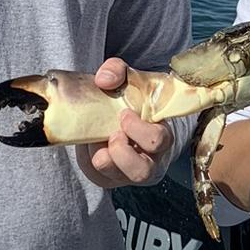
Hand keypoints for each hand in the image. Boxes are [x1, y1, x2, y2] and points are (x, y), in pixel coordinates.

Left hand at [74, 56, 173, 188]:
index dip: (138, 130)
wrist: (117, 115)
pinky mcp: (110, 179)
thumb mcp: (127, 80)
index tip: (124, 114)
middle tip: (112, 134)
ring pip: (117, 179)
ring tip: (98, 141)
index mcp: (161, 135)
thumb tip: (104, 80)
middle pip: (141, 171)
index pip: (159, 140)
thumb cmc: (129, 100)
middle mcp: (150, 160)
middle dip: (121, 152)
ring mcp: (129, 174)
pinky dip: (88, 159)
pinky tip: (92, 145)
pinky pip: (98, 176)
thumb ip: (117, 70)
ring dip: (102, 158)